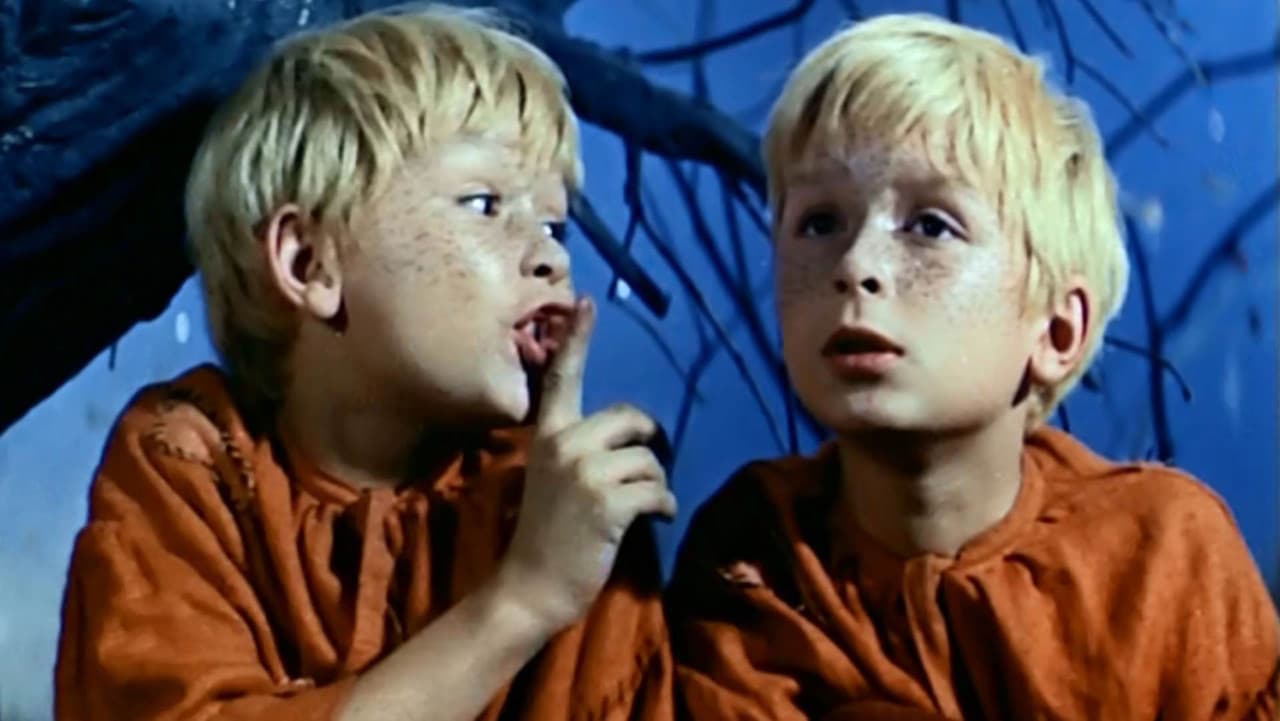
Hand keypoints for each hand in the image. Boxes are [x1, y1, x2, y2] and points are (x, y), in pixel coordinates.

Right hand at [497, 296, 677, 631]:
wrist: (530, 587)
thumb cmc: (545, 534)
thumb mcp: (551, 478)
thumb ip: (575, 448)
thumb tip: (625, 437)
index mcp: (547, 434)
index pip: (560, 376)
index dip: (577, 338)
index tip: (588, 302)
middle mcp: (563, 443)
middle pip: (632, 417)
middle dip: (649, 443)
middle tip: (647, 470)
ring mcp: (584, 471)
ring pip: (650, 458)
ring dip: (657, 485)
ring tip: (644, 507)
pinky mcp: (607, 501)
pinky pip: (658, 490)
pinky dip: (665, 507)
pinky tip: (656, 520)